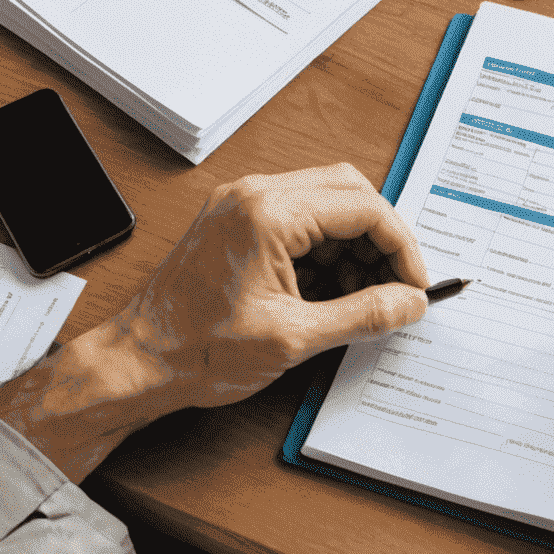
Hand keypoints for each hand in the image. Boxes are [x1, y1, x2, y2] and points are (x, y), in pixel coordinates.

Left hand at [0, 164, 429, 479]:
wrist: (137, 363)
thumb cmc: (196, 350)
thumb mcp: (295, 338)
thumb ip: (363, 315)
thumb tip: (410, 303)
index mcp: (269, 213)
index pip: (364, 208)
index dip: (401, 247)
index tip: (415, 285)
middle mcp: (255, 195)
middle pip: (349, 191)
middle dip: (382, 238)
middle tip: (397, 285)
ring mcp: (243, 204)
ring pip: (327, 201)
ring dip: (354, 244)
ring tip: (363, 297)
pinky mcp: (236, 221)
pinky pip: (300, 218)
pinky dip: (326, 249)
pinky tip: (332, 291)